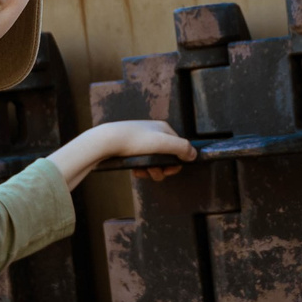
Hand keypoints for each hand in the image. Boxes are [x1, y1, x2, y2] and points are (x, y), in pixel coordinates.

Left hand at [49, 119, 195, 187]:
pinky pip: (142, 163)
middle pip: (167, 157)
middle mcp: (154, 133)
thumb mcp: (162, 143)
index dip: (176, 162)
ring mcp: (141, 141)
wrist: (106, 141)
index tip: (169, 170)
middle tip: (154, 173)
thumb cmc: (135, 140)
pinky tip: (135, 171)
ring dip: (151, 171)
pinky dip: (141, 169)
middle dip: (162, 168)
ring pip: (154, 162)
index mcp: (164, 129)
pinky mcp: (130, 149)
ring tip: (143, 172)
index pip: (179, 147)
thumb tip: (194, 154)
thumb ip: (181, 148)